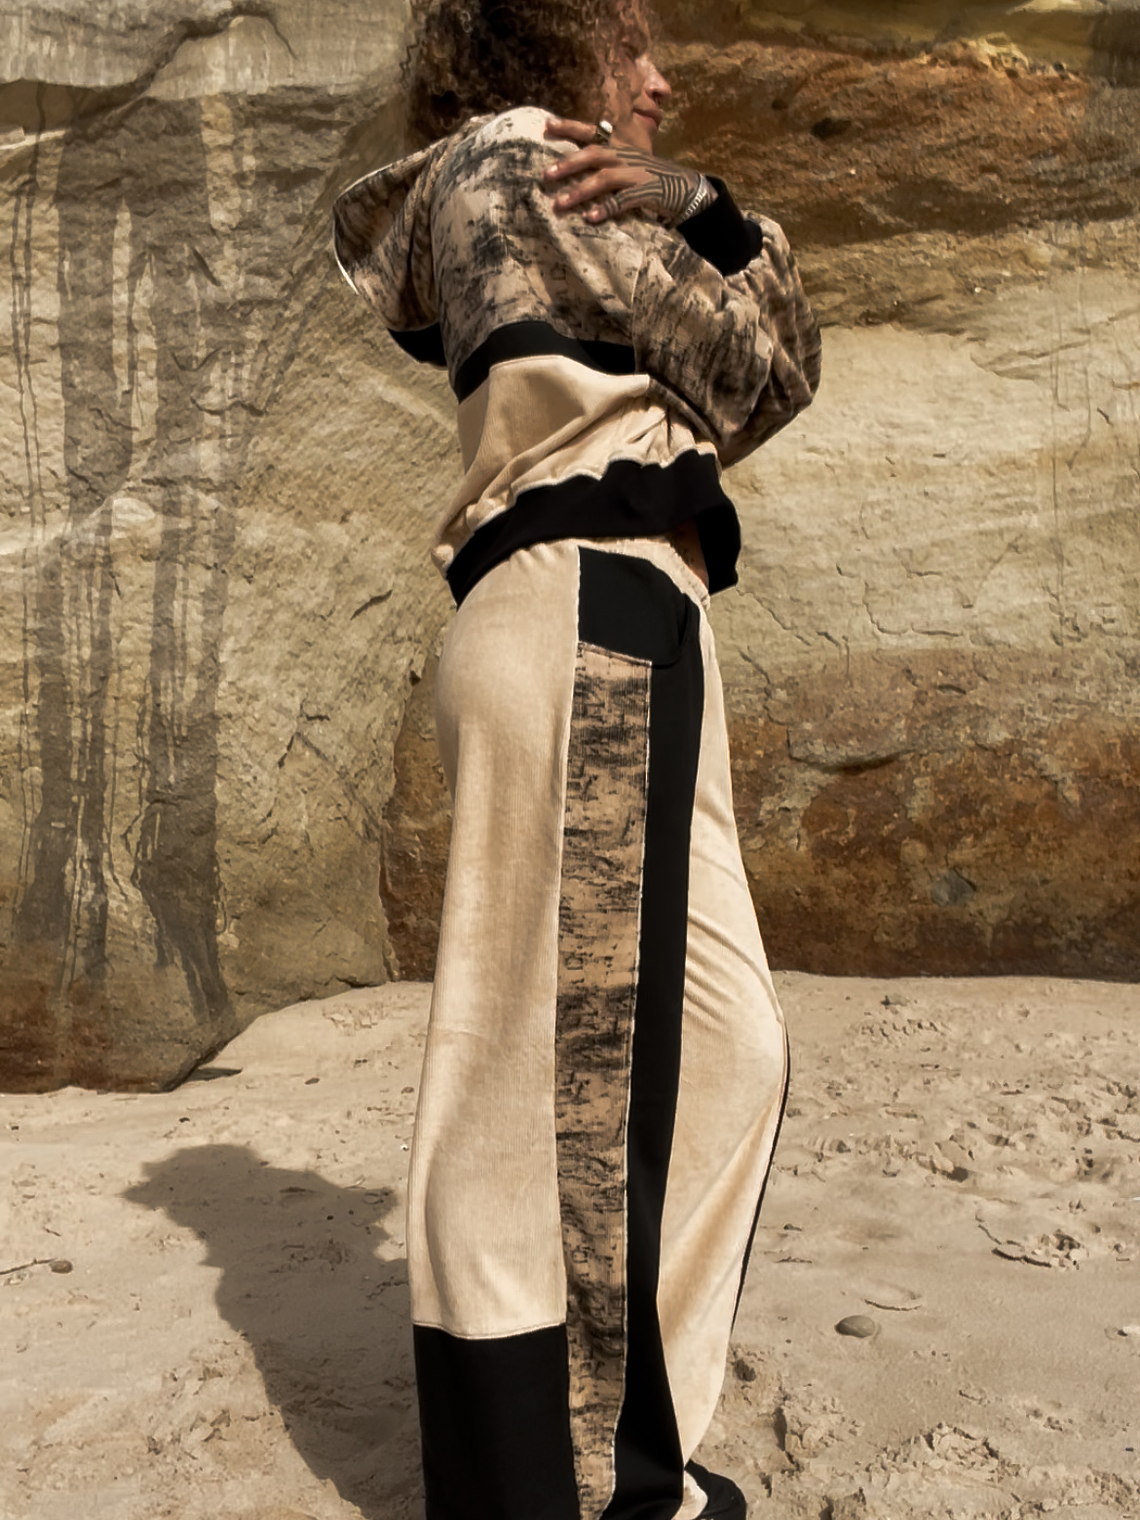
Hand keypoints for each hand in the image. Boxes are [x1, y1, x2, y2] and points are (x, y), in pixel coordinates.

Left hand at [542, 116, 701, 225]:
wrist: (686, 188)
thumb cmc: (653, 177)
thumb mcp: (631, 161)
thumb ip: (609, 160)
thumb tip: (579, 161)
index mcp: (621, 145)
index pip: (592, 132)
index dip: (570, 127)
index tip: (547, 125)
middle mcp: (626, 155)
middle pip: (593, 153)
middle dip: (568, 163)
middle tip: (545, 175)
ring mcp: (636, 173)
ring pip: (603, 178)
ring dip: (580, 191)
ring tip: (559, 203)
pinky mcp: (646, 192)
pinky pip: (621, 201)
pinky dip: (605, 209)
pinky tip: (589, 218)